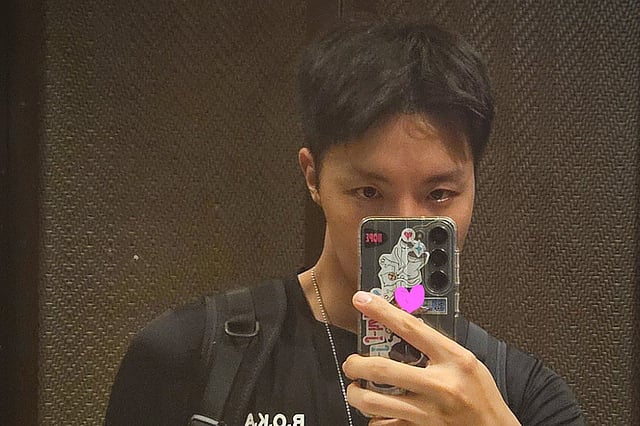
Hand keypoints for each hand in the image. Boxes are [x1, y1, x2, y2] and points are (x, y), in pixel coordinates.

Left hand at [343, 291, 520, 425]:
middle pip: (382, 369)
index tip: (362, 300)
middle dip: (355, 363)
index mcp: (453, 360)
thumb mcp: (467, 360)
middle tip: (352, 362)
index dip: (382, 311)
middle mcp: (439, 386)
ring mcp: (428, 412)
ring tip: (357, 387)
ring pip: (374, 402)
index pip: (410, 328)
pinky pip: (383, 424)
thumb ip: (437, 345)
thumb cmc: (482, 395)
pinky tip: (378, 410)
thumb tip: (404, 324)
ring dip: (357, 393)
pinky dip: (374, 417)